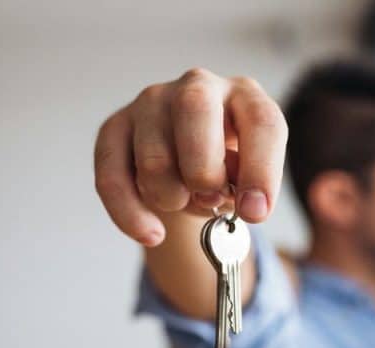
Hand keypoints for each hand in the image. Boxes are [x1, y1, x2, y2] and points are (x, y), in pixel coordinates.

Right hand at [93, 68, 287, 245]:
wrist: (185, 166)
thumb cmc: (223, 170)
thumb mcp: (243, 178)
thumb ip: (240, 187)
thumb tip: (220, 198)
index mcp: (244, 96)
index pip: (261, 121)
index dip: (260, 170)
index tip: (254, 213)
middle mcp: (197, 87)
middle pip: (195, 110)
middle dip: (204, 171)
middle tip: (208, 200)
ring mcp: (152, 103)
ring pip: (154, 158)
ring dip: (171, 198)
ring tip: (181, 201)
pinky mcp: (115, 127)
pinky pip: (112, 177)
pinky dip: (132, 214)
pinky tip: (151, 234)